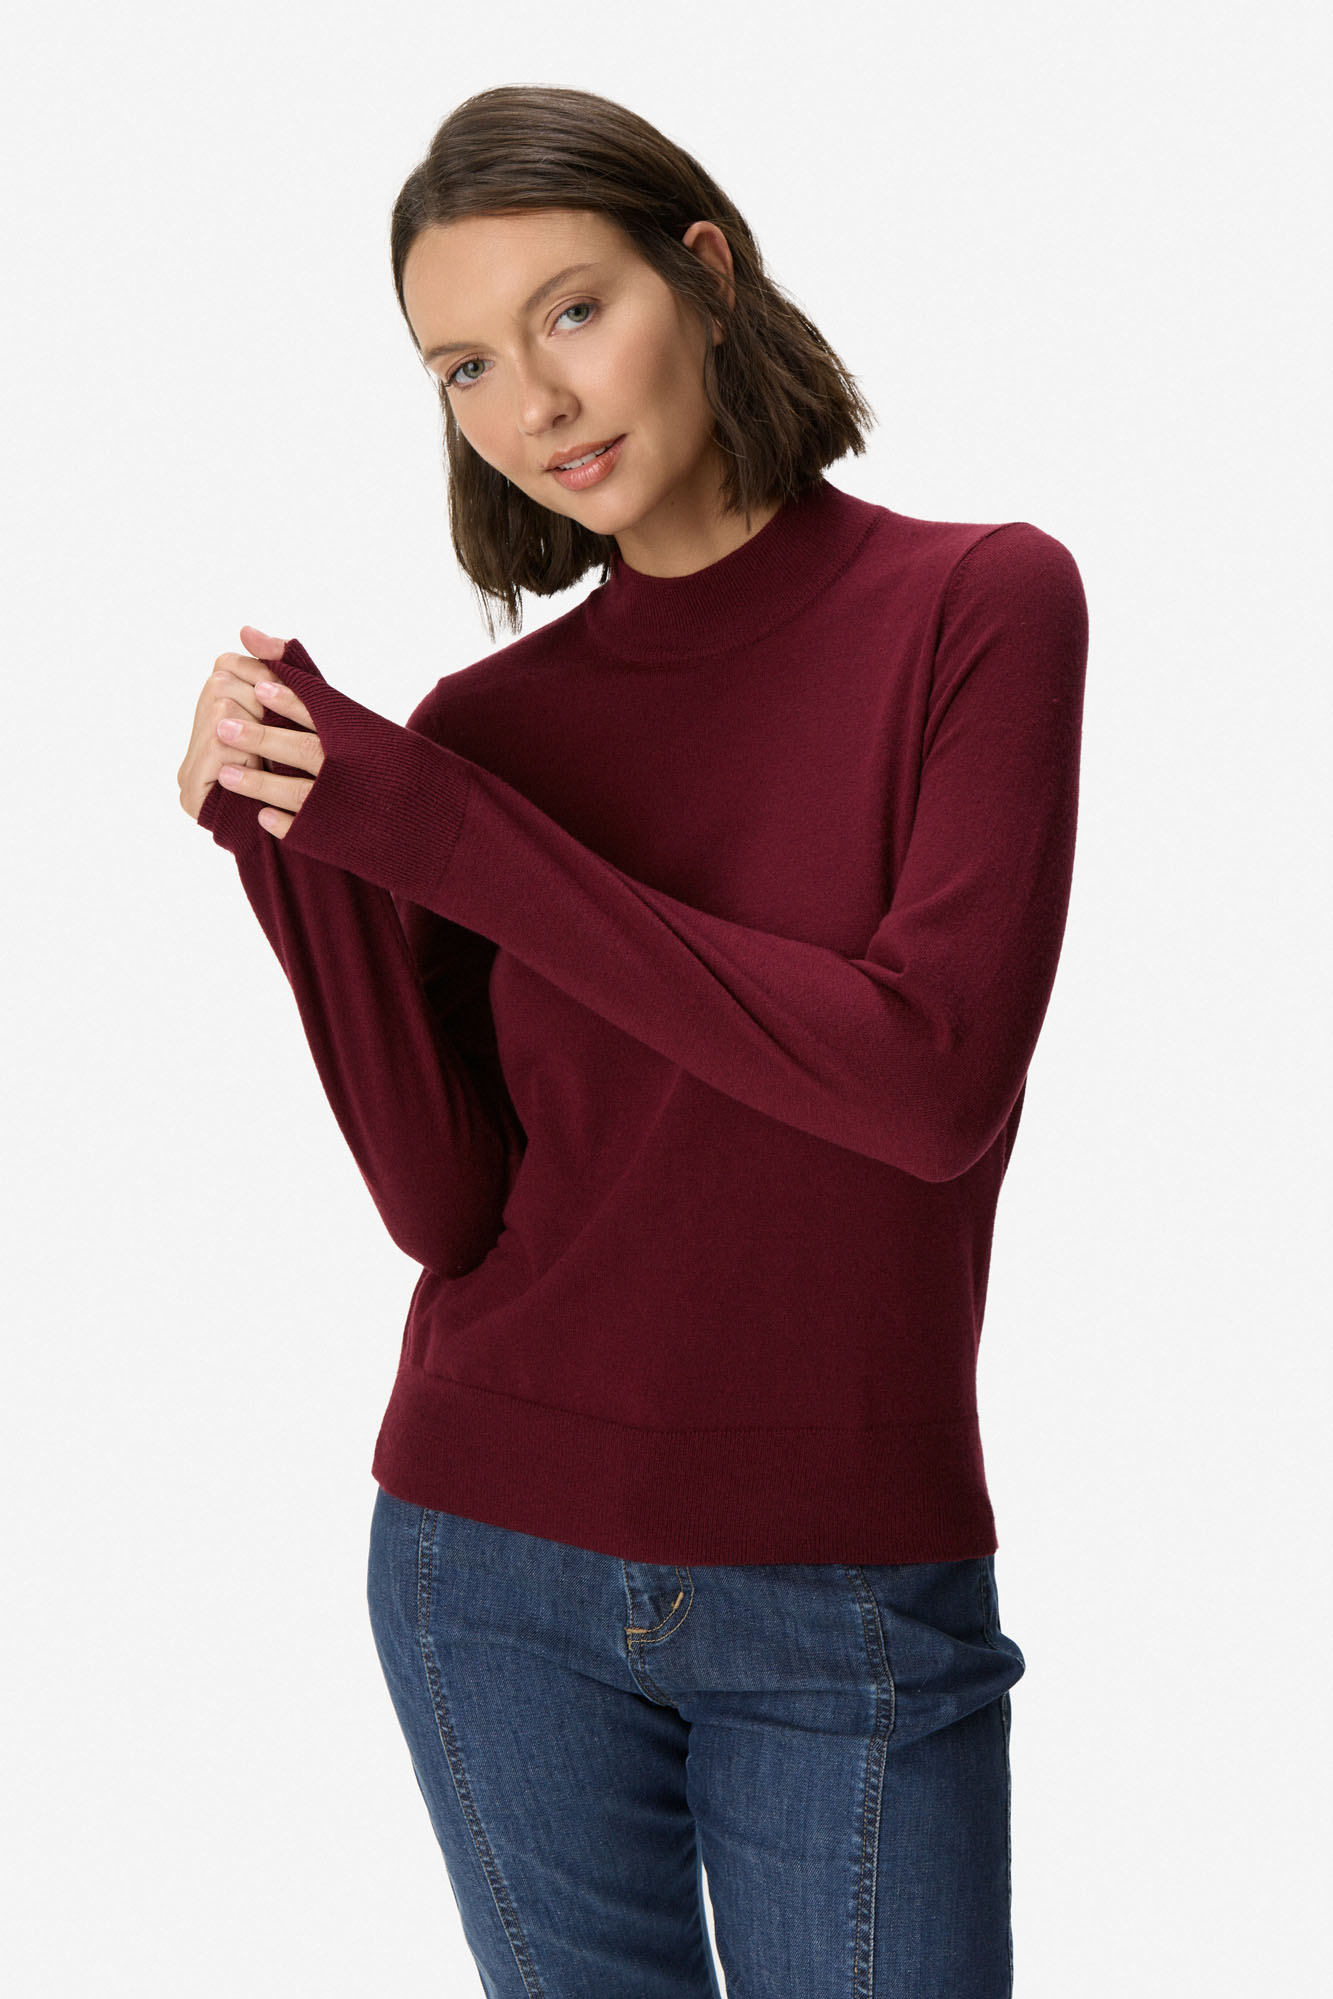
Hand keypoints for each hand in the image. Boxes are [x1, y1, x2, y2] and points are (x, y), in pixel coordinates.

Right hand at [178, 624, 323, 836]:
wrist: (327, 833)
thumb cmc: (319, 769)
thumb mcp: (304, 715)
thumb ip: (281, 670)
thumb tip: (246, 627)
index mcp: (219, 710)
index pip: (225, 665)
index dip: (260, 674)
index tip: (287, 696)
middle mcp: (198, 735)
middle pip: (220, 687)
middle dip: (260, 705)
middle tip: (289, 735)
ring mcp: (188, 767)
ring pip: (221, 715)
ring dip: (257, 733)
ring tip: (277, 755)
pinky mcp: (190, 796)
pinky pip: (216, 756)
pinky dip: (246, 760)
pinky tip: (265, 772)